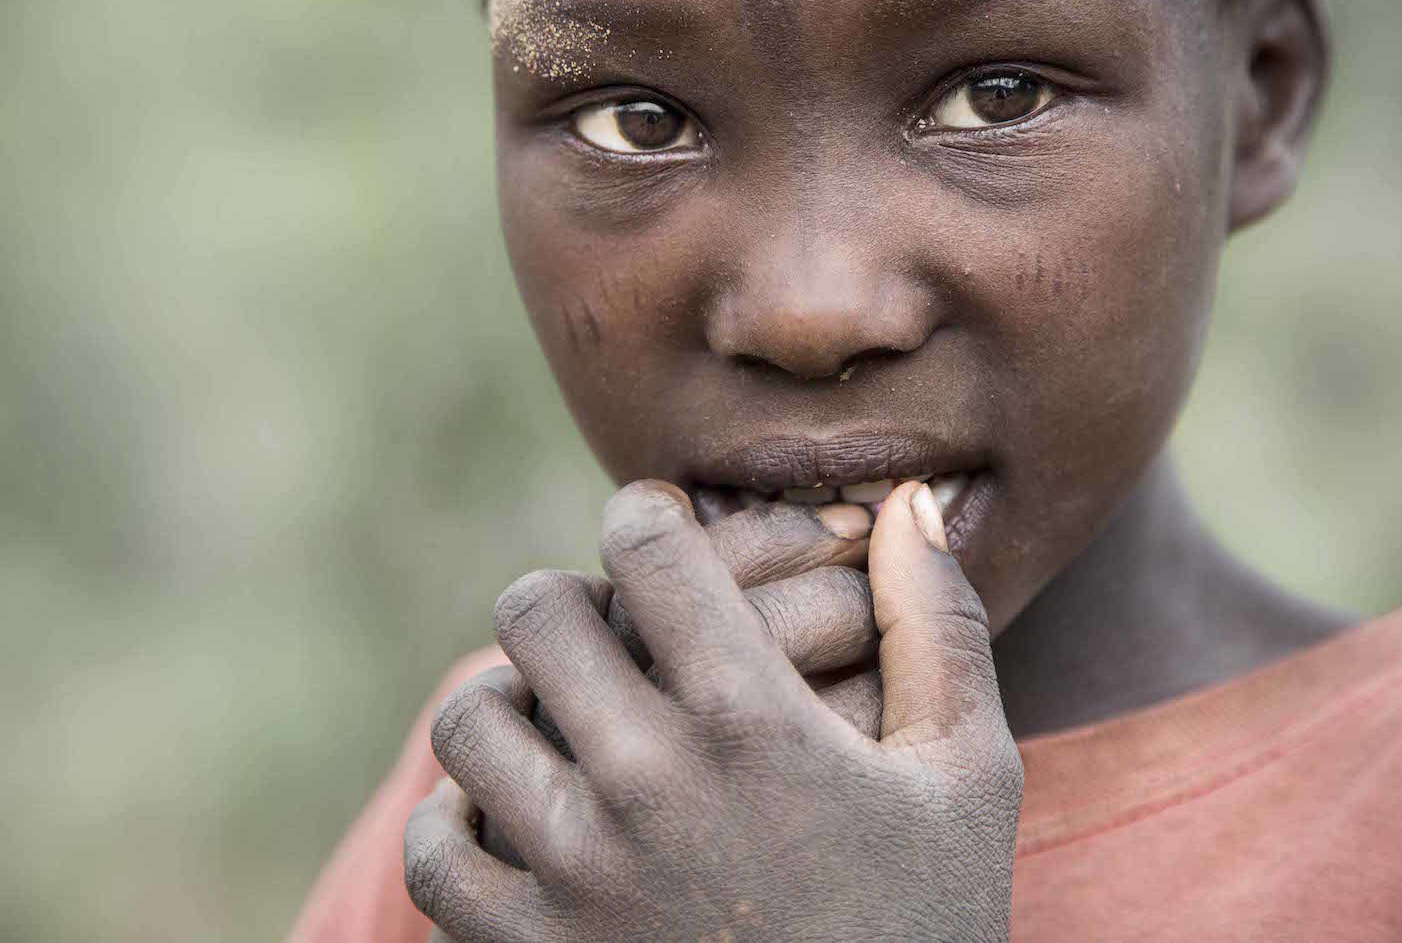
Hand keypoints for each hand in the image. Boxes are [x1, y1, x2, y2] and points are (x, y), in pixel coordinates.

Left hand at [407, 481, 1021, 941]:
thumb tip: (909, 502)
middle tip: (606, 629)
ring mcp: (575, 873)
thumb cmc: (925, 928)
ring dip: (510, 701)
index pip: (648, 543)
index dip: (648, 517)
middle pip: (537, 611)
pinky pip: (436, 851)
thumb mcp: (966, 777)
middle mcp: (647, 780)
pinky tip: (515, 818)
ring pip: (471, 718)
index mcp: (752, 718)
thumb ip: (939, 627)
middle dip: (570, 600)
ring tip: (557, 719)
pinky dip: (458, 821)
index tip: (660, 538)